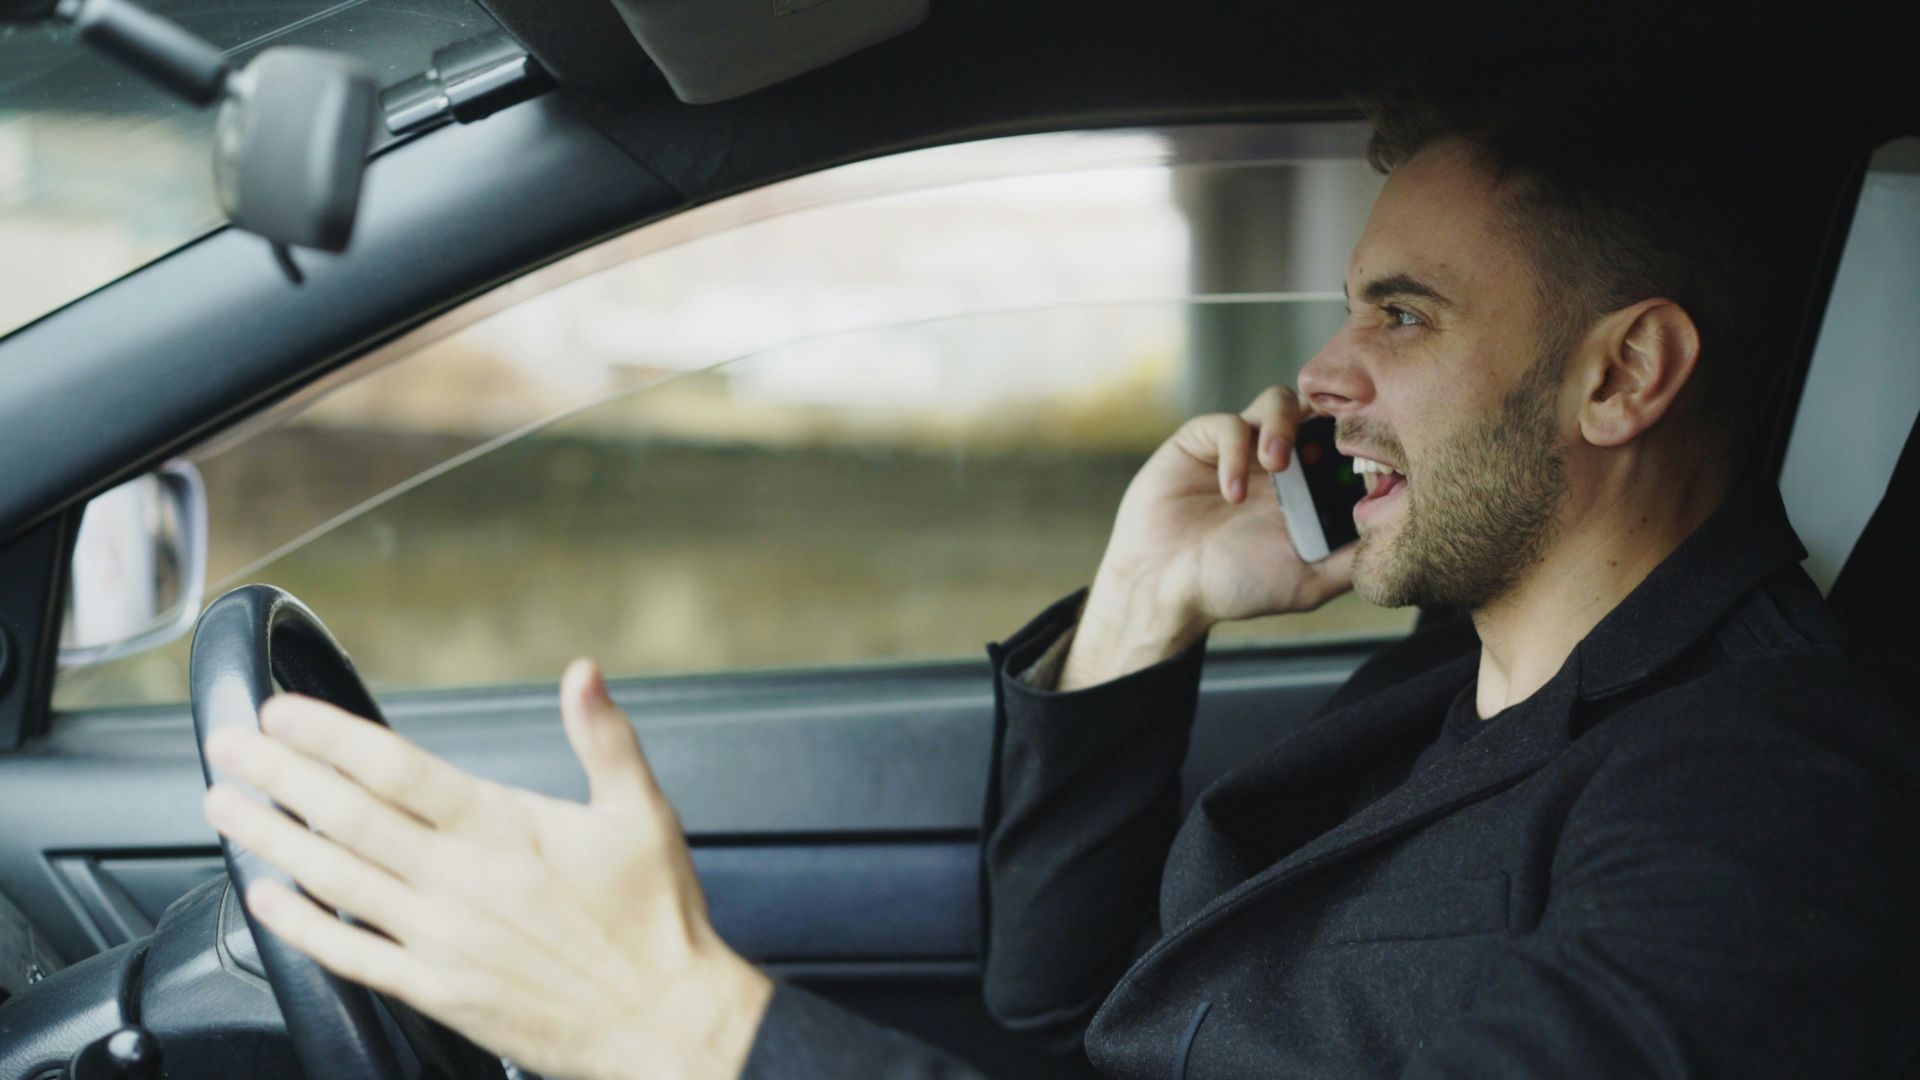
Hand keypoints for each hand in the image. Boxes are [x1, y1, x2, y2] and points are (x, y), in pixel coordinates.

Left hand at [200, 659, 772, 1079]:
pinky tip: (266, 900)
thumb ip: (604, 736)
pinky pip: (349, 954)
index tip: (284, 712)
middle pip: (346, 817)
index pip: (396, 768)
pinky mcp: (435, 989)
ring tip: (224, 808)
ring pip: (333, 880)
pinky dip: (301, 925)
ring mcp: (440, 938)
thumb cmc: (655, 921)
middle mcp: (460, 880)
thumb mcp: (642, 811)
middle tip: (230, 746)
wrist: (662, 1020)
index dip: (330, 737)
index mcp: (504, 828)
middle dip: (278, 775)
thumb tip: (584, 674)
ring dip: (270, 839)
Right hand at [1060, 386, 1354, 687]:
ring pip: (1278, 400)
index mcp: (1309, 487)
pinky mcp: (1201, 441)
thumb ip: (1350, 560)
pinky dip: (1235, 454)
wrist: (1165, 588)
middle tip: (1327, 448)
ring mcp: (1241, 447)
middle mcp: (1279, 460)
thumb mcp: (1307, 582)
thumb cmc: (1234, 587)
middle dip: (1328, 418)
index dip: (1360, 440)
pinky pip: (1228, 425)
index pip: (1346, 442)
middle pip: (1319, 408)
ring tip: (1276, 464)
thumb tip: (1401, 539)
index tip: (1367, 457)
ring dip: (1283, 426)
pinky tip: (1232, 494)